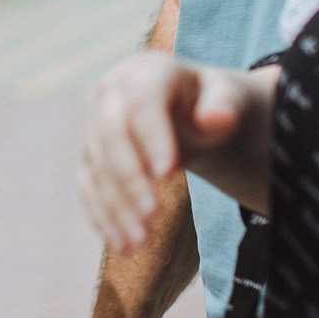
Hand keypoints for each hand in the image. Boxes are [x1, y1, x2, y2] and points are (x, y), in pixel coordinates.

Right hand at [81, 52, 261, 250]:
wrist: (193, 112)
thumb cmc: (214, 103)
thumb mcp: (229, 99)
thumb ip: (226, 107)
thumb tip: (217, 120)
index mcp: (145, 72)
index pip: (143, 102)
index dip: (152, 137)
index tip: (168, 174)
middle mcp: (110, 95)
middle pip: (110, 135)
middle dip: (129, 178)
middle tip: (152, 216)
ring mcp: (94, 127)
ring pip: (97, 168)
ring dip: (115, 207)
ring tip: (139, 243)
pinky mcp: (90, 158)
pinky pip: (89, 188)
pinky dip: (103, 218)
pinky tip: (121, 246)